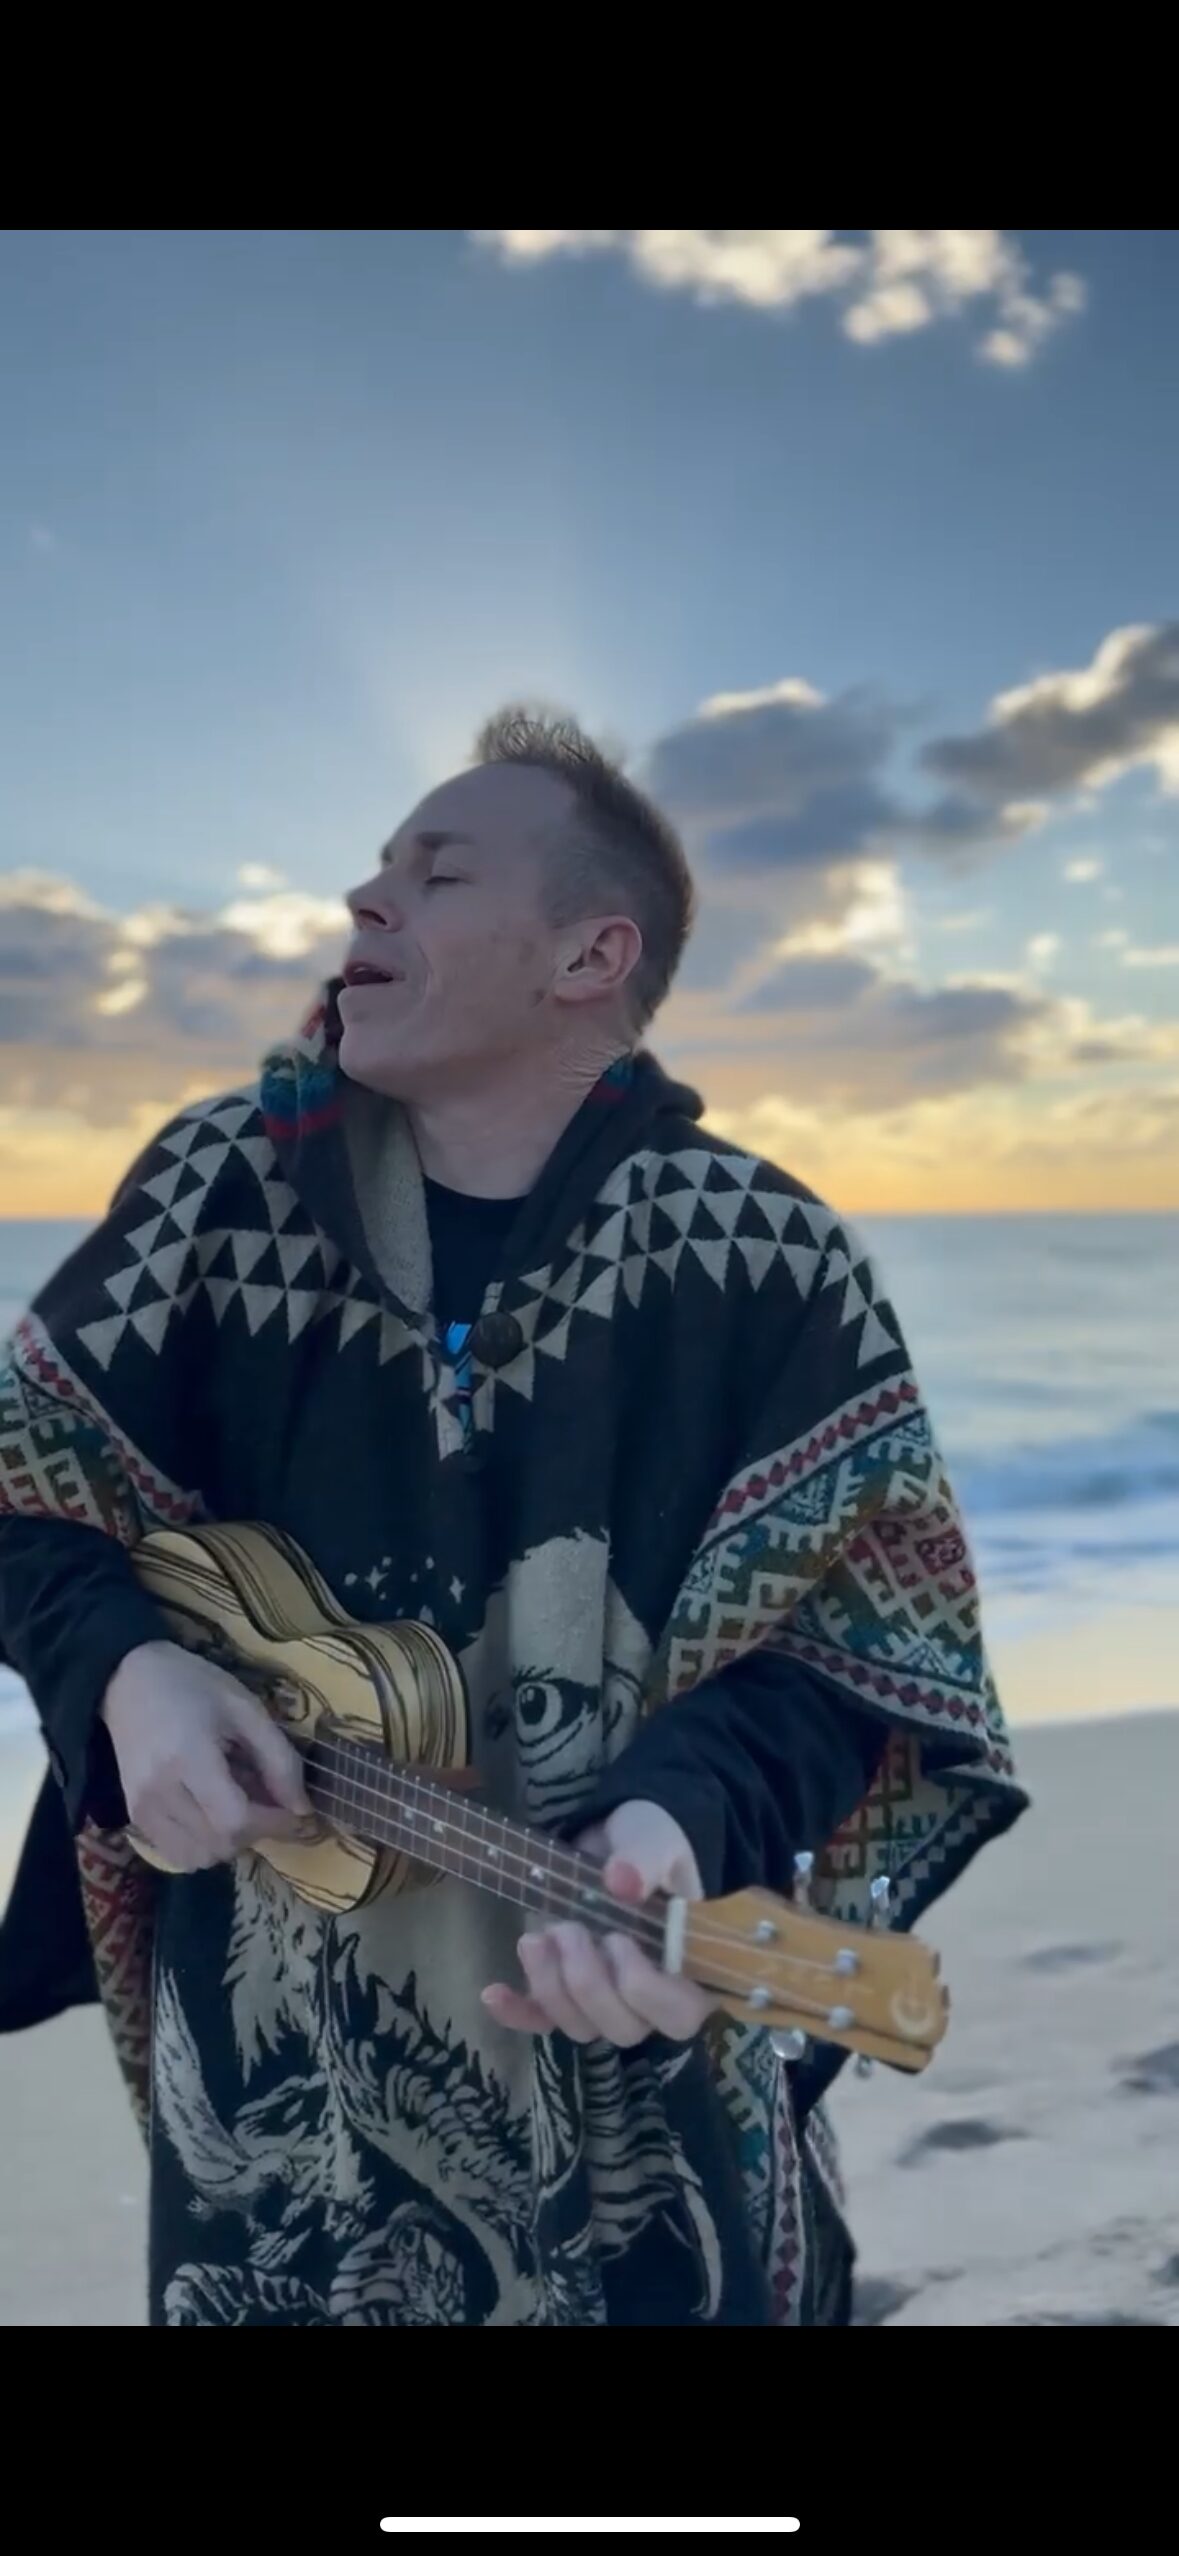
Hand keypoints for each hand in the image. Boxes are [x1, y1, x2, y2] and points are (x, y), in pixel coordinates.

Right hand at [102, 1640, 310, 1872]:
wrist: (129, 1681)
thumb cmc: (193, 1685)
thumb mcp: (246, 1709)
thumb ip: (279, 1758)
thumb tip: (301, 1808)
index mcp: (188, 1757)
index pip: (235, 1820)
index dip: (274, 1824)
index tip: (296, 1811)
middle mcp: (158, 1791)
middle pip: (220, 1844)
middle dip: (256, 1832)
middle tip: (268, 1803)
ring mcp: (141, 1809)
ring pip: (199, 1858)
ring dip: (230, 1843)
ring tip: (238, 1807)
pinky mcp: (135, 1817)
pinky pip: (178, 1854)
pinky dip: (204, 1845)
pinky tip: (212, 1815)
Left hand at [481, 1799, 714, 2048]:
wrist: (616, 1841)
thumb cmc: (650, 1844)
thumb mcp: (654, 1839)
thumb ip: (645, 1859)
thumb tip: (622, 1882)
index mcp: (690, 1964)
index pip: (682, 2012)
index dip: (648, 1994)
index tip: (618, 1941)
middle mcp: (652, 1996)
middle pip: (625, 2028)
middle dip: (589, 1984)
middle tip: (568, 1929)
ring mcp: (608, 1999)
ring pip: (582, 2028)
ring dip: (552, 1988)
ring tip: (536, 1937)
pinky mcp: (568, 1993)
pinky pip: (543, 2021)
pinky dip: (517, 2013)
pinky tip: (493, 1993)